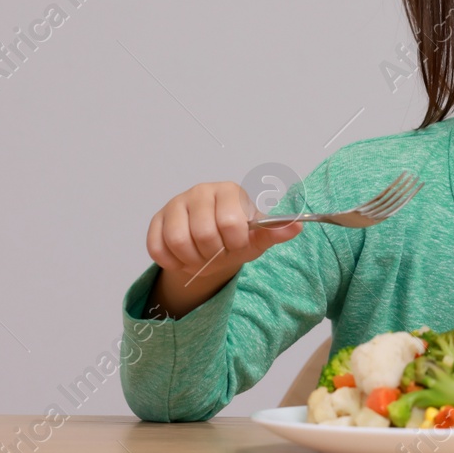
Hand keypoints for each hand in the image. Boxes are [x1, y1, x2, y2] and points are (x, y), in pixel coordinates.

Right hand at [145, 182, 302, 317]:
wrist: (210, 246)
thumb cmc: (236, 238)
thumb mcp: (257, 238)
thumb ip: (274, 232)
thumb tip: (297, 227)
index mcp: (229, 191)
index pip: (231, 222)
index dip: (234, 243)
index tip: (236, 245)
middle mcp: (201, 191)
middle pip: (203, 234)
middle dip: (212, 254)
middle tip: (216, 253)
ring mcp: (176, 203)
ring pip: (177, 240)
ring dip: (191, 259)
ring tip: (200, 257)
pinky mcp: (156, 219)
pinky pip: (157, 247)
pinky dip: (171, 261)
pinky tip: (182, 258)